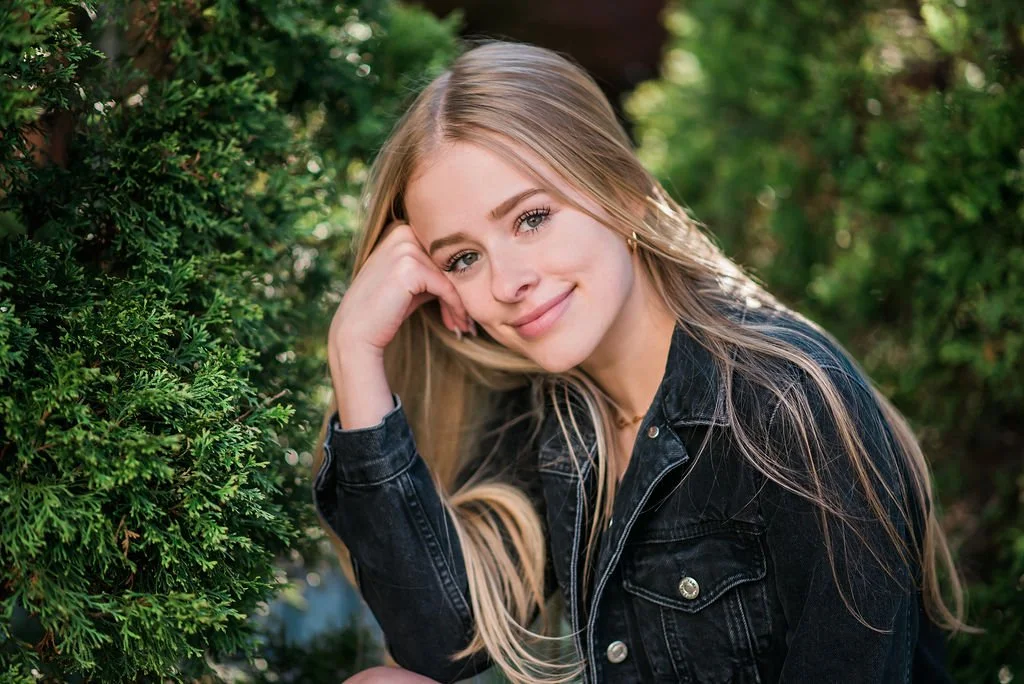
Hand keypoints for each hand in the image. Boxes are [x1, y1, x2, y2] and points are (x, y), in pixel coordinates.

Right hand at [328, 220, 472, 360]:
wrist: (358, 332)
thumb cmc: (387, 309)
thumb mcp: (412, 281)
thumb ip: (434, 269)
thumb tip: (471, 268)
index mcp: (401, 229)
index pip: (444, 251)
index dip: (457, 278)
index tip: (465, 305)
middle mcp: (402, 232)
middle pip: (450, 261)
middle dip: (462, 290)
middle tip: (468, 319)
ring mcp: (404, 247)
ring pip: (451, 275)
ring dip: (461, 303)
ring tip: (465, 325)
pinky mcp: (409, 267)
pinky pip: (446, 287)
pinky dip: (456, 307)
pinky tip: (459, 323)